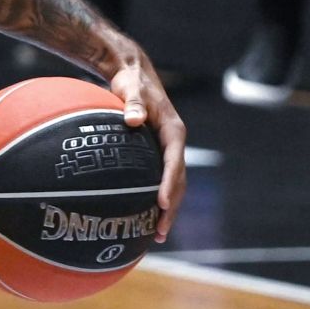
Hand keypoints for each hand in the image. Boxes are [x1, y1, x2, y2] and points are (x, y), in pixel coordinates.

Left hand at [106, 56, 187, 242]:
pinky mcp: (157, 153)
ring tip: (156, 234)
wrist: (133, 74)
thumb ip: (132, 104)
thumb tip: (132, 119)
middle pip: (178, 181)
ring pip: (173, 185)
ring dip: (168, 209)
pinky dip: (156, 198)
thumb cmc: (131, 82)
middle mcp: (174, 143)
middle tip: (159, 230)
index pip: (175, 162)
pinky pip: (160, 179)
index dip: (169, 184)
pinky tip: (145, 215)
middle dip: (171, 207)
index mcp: (174, 131)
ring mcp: (167, 150)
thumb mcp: (131, 89)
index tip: (161, 202)